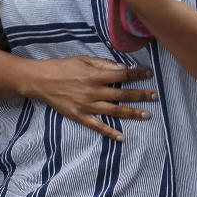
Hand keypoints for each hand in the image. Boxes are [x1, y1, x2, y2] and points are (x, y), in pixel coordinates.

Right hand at [24, 56, 156, 140]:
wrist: (41, 80)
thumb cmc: (63, 67)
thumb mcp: (83, 59)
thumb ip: (102, 64)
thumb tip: (121, 68)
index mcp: (95, 74)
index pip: (122, 75)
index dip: (137, 74)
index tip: (149, 74)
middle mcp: (94, 91)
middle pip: (123, 94)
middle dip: (141, 95)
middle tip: (155, 96)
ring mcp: (88, 105)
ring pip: (115, 110)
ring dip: (133, 112)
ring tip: (147, 114)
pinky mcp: (80, 116)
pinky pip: (98, 126)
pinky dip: (110, 132)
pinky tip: (122, 137)